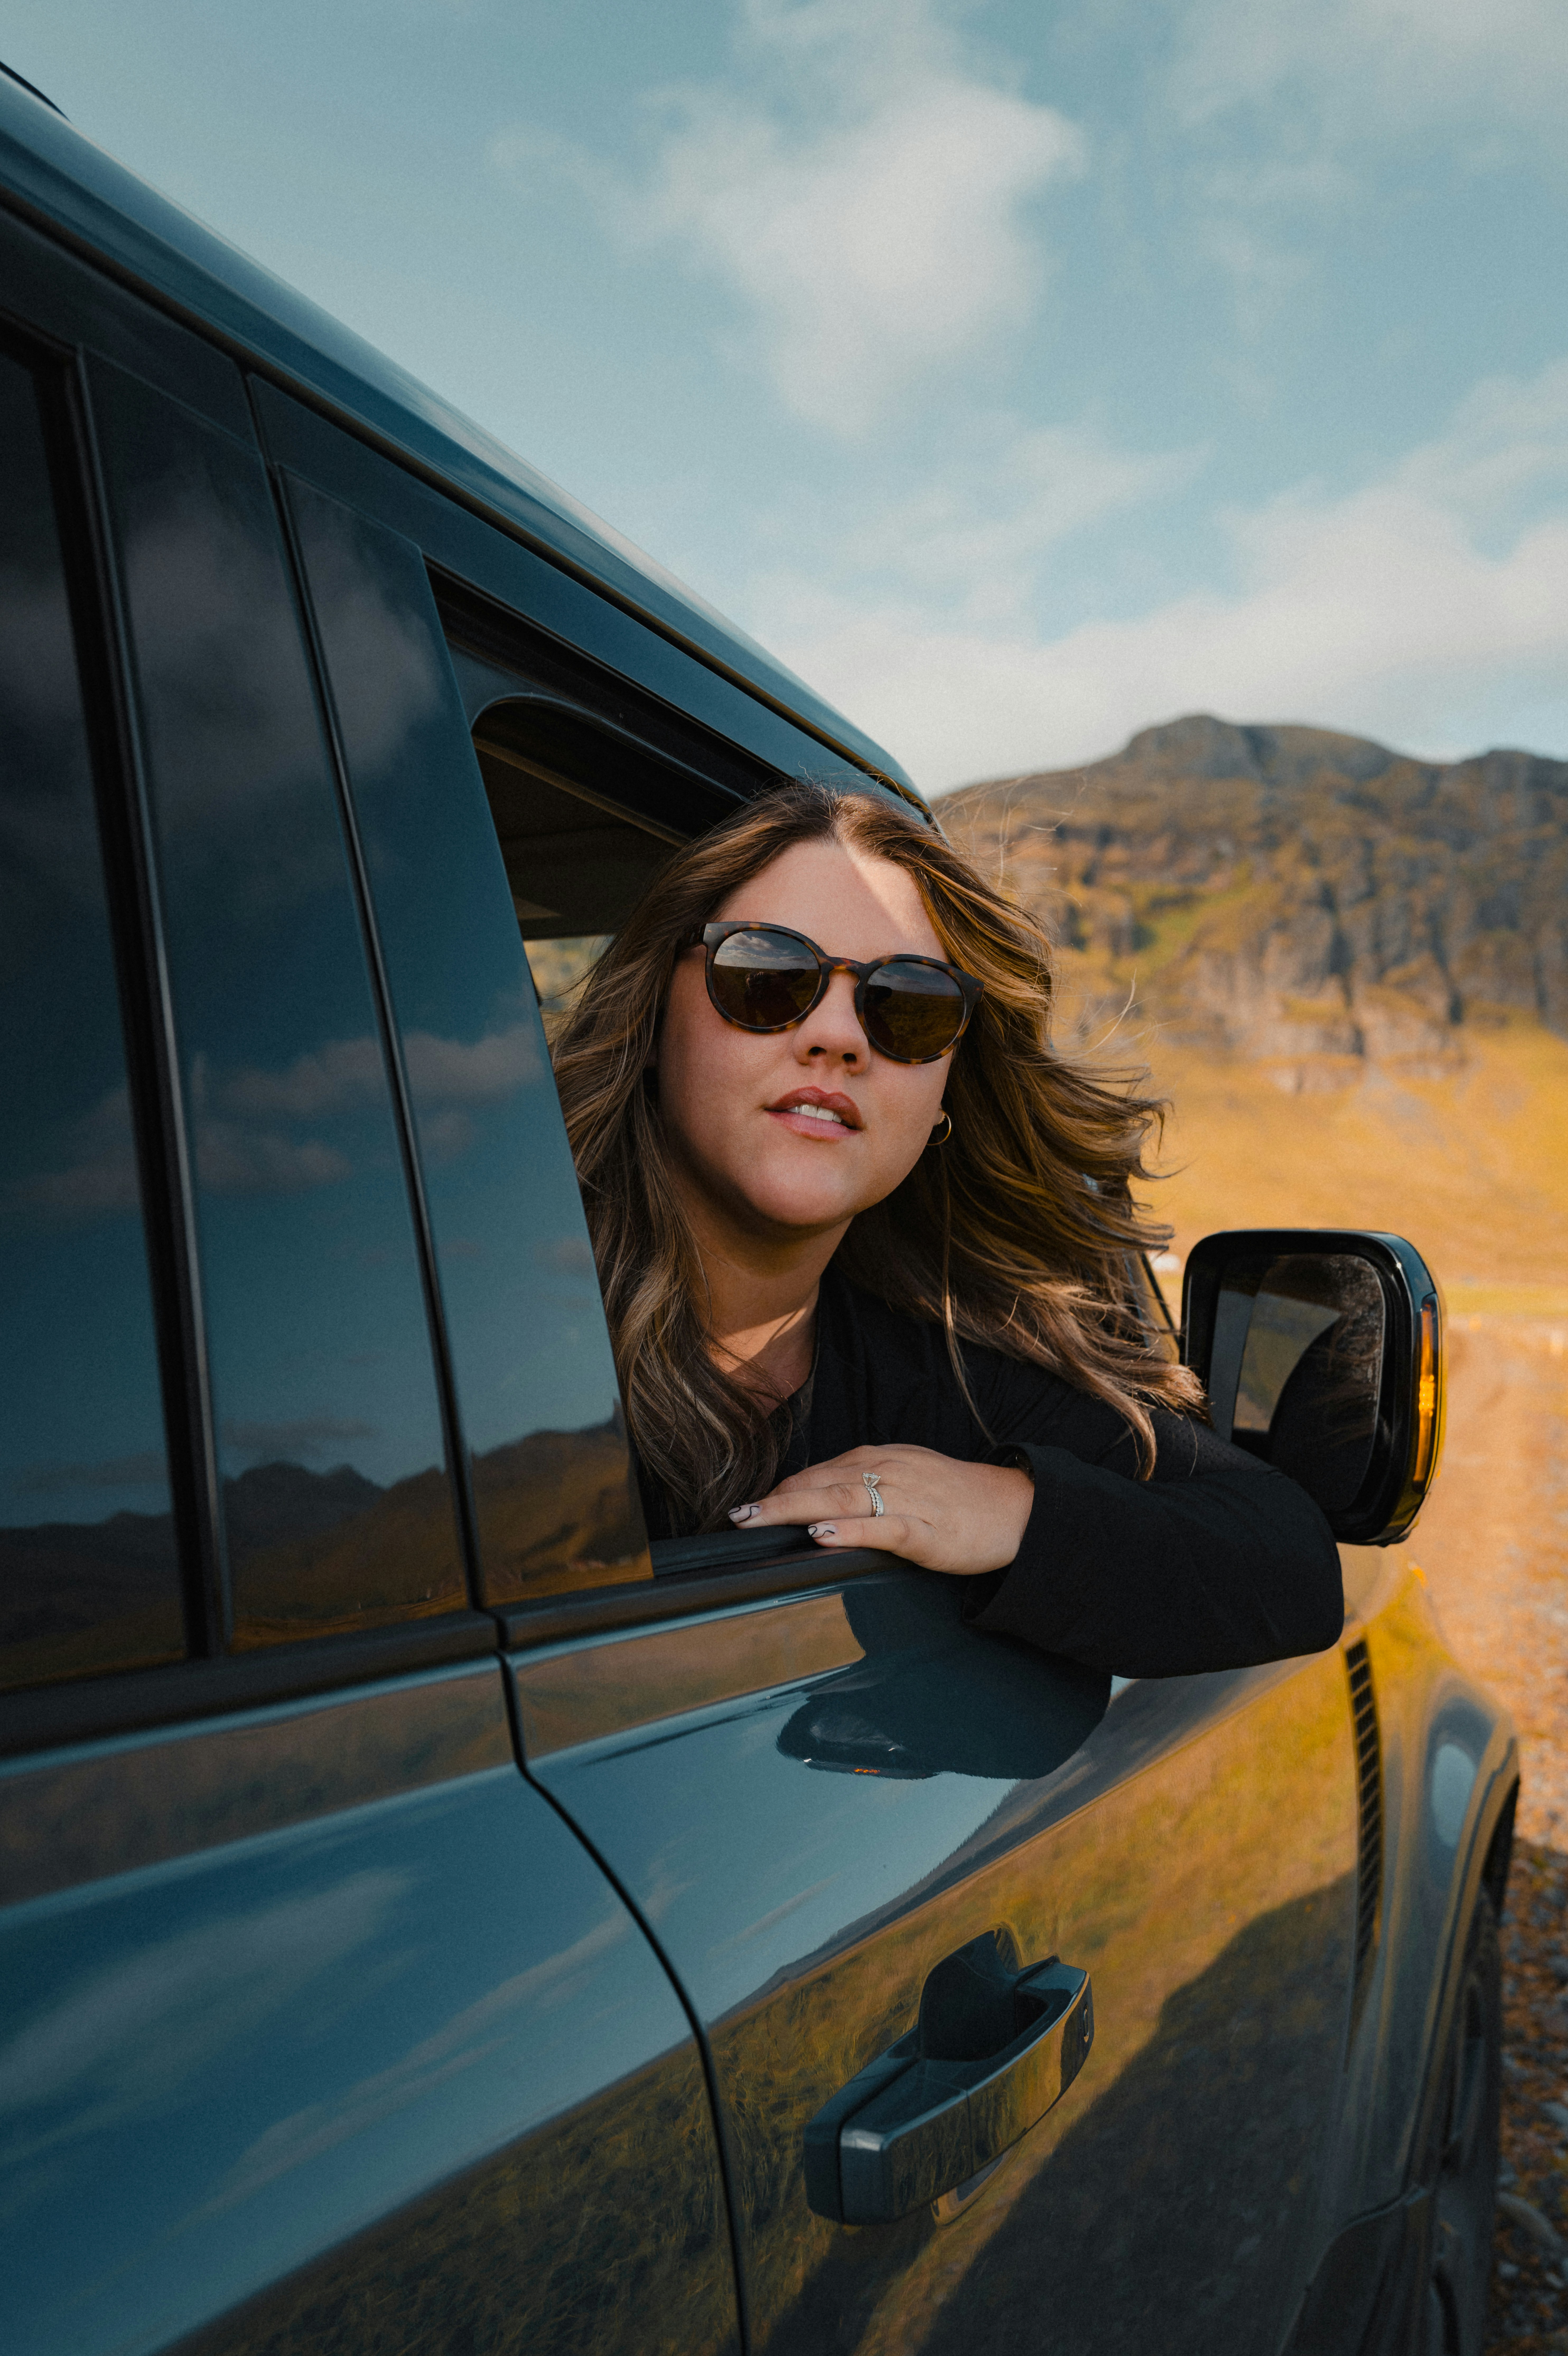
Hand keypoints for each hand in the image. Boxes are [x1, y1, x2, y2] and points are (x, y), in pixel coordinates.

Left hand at [729, 1444, 1033, 1575]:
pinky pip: (885, 1529)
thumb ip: (862, 1485)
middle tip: (736, 1516)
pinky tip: (824, 1536)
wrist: (1015, 1508)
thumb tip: (815, 1503)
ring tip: (759, 1520)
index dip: (781, 1491)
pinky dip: (852, 1531)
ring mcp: (909, 1501)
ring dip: (796, 1510)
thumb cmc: (954, 1497)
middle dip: (775, 1501)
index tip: (748, 1507)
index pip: (818, 1473)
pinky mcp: (929, 1532)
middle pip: (821, 1484)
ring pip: (843, 1501)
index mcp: (880, 1460)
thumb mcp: (903, 1478)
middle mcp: (889, 1473)